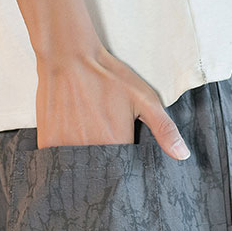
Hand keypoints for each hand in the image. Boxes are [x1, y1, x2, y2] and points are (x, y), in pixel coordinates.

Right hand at [35, 46, 190, 159]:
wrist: (68, 58)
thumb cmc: (108, 76)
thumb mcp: (144, 98)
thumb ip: (164, 129)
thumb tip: (183, 156)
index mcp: (116, 144)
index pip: (123, 173)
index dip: (124, 167)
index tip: (121, 152)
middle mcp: (90, 151)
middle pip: (99, 173)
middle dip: (103, 167)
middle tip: (100, 138)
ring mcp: (66, 148)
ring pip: (78, 169)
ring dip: (82, 163)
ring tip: (85, 137)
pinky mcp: (48, 143)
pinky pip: (57, 161)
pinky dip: (64, 158)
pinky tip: (70, 138)